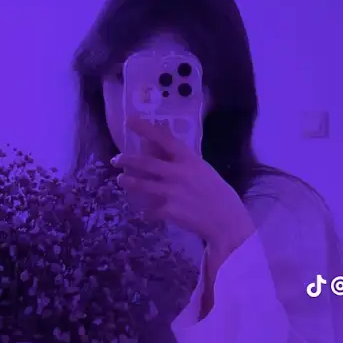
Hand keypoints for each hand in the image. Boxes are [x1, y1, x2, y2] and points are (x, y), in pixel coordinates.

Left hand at [111, 116, 254, 252]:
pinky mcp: (169, 211)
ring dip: (128, 182)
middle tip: (115, 159)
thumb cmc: (217, 192)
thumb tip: (157, 148)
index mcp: (189, 160)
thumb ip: (181, 160)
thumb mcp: (201, 170)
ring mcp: (172, 192)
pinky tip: (145, 212)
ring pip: (141, 185)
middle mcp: (178, 173)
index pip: (164, 139)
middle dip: (127, 160)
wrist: (226, 221)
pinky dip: (146, 211)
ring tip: (121, 180)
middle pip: (146, 163)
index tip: (130, 121)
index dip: (146, 128)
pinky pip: (149, 210)